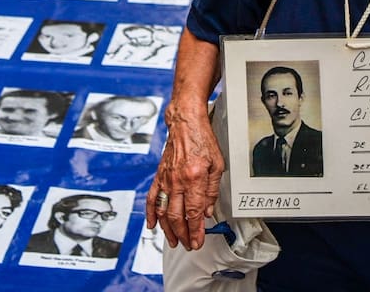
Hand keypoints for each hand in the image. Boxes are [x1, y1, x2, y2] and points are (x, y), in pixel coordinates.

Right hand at [146, 107, 223, 250]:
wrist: (185, 123)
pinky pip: (152, 198)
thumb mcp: (217, 165)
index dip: (196, 230)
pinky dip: (151, 214)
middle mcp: (178, 181)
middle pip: (178, 216)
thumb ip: (212, 190)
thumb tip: (207, 211)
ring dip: (168, 230)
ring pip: (164, 211)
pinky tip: (153, 225)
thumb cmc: (202, 140)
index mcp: (195, 178)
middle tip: (189, 245)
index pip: (194, 212)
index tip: (198, 241)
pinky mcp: (159, 176)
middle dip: (184, 235)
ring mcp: (166, 179)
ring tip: (174, 241)